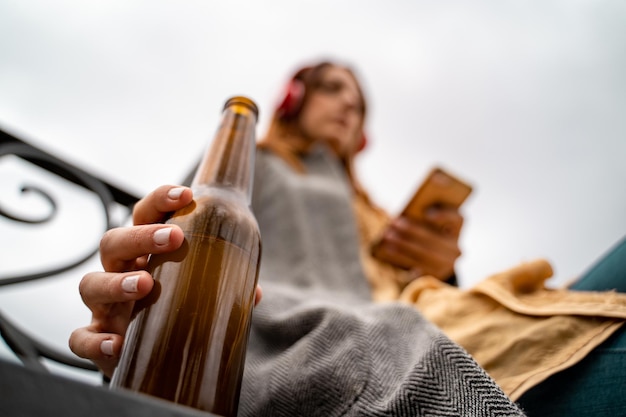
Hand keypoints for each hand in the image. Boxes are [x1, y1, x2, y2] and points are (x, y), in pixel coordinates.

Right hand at [68, 185, 261, 377]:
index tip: (186, 195)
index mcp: (146, 254)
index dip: (160, 200)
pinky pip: (80, 338)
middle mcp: (120, 273)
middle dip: (141, 236)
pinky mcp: (97, 341)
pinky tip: (115, 343)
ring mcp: (105, 307)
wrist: (155, 358)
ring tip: (146, 284)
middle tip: (174, 238)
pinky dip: (93, 340)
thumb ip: (224, 290)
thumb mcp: (200, 295)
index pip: (144, 216)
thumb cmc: (177, 313)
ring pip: (91, 283)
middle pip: (114, 242)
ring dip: (117, 281)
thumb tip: (254, 292)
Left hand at [373, 205, 463, 280]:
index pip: (456, 219)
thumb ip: (420, 216)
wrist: (433, 261)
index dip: (444, 216)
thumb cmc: (426, 232)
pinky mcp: (435, 275)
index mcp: (457, 228)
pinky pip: (416, 265)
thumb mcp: (427, 222)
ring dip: (403, 244)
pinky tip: (388, 250)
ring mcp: (448, 264)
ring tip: (387, 236)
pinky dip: (400, 257)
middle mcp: (456, 248)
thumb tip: (404, 218)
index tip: (427, 214)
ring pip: (424, 253)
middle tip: (394, 223)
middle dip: (411, 231)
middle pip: (434, 238)